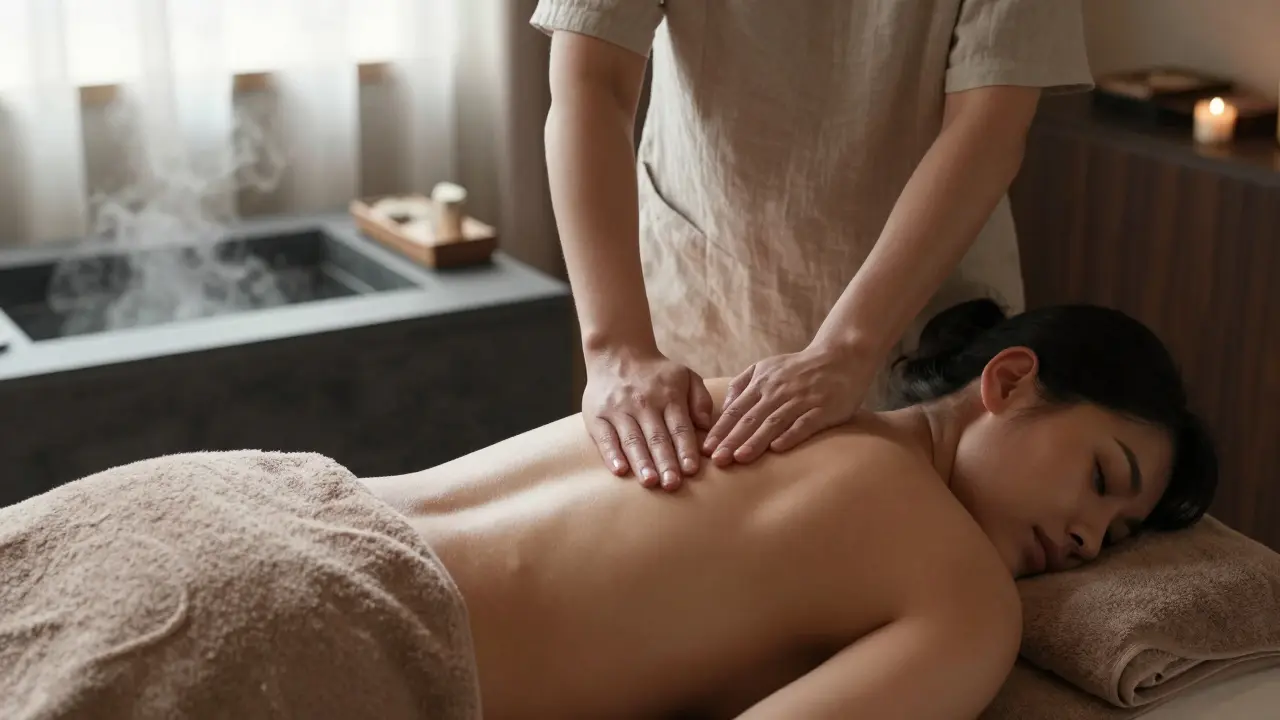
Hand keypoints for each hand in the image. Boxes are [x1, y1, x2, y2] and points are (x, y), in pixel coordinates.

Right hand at [583, 346, 714, 490]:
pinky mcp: (597, 416)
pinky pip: (605, 438)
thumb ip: (700, 400)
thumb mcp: (686, 376)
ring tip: (650, 482)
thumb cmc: (657, 374)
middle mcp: (644, 403)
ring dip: (642, 462)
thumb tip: (706, 426)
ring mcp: (619, 409)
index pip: (679, 427)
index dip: (685, 449)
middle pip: (656, 437)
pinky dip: (611, 455)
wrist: (616, 353)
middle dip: (666, 462)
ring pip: (632, 440)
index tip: (691, 470)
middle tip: (672, 484)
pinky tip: (620, 471)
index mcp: (668, 395)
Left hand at [702, 343, 874, 465]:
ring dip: (756, 441)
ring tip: (740, 458)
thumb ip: (742, 384)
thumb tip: (724, 407)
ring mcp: (801, 400)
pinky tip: (778, 449)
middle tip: (717, 460)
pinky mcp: (822, 408)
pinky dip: (790, 435)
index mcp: (762, 383)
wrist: (841, 356)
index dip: (720, 430)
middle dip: (732, 440)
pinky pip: (804, 423)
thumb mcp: (766, 366)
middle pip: (750, 418)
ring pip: (774, 422)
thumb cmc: (799, 367)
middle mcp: (778, 391)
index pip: (736, 410)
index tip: (706, 449)